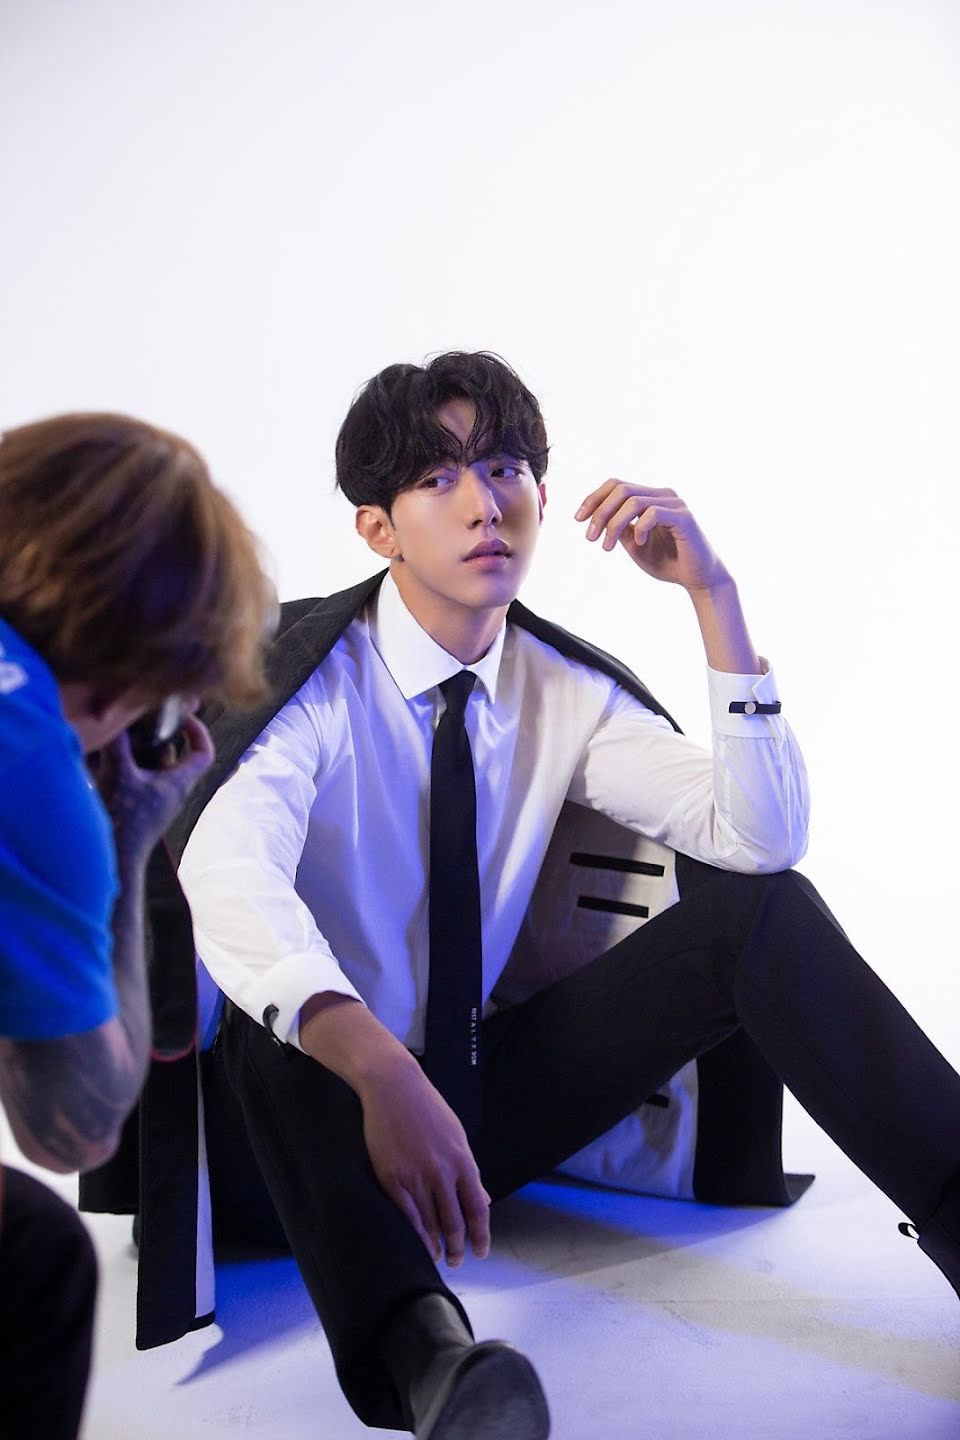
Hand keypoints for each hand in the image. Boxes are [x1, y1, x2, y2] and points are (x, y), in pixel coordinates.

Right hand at [88, 714, 214, 861]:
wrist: (113, 861)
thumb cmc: (123, 821)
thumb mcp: (119, 776)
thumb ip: (118, 746)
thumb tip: (115, 720)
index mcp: (177, 783)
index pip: (203, 754)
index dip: (198, 732)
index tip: (183, 716)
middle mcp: (169, 791)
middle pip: (175, 756)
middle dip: (160, 735)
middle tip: (144, 719)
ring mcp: (152, 801)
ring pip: (150, 767)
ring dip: (136, 749)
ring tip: (118, 733)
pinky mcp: (135, 808)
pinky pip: (132, 780)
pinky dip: (119, 767)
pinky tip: (96, 758)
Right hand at [359, 1062, 490, 1268]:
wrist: (394, 1087)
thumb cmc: (427, 1109)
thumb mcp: (457, 1136)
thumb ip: (469, 1170)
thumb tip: (483, 1198)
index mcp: (462, 1161)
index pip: (477, 1208)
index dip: (481, 1235)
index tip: (482, 1251)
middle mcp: (442, 1172)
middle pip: (454, 1222)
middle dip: (458, 1247)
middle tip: (458, 1261)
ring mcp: (416, 1176)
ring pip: (430, 1223)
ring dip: (436, 1245)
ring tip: (439, 1256)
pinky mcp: (392, 1178)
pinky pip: (407, 1215)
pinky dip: (415, 1235)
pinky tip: (419, 1244)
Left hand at [575, 482, 730, 590]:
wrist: (697, 579)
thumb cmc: (668, 562)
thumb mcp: (634, 545)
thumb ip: (620, 529)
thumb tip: (597, 518)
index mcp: (650, 498)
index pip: (616, 485)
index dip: (594, 498)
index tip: (578, 519)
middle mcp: (662, 495)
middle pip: (621, 489)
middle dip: (599, 512)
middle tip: (589, 537)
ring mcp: (674, 504)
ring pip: (633, 501)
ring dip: (613, 524)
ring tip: (607, 547)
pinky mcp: (684, 517)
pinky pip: (652, 513)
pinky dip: (639, 529)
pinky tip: (639, 544)